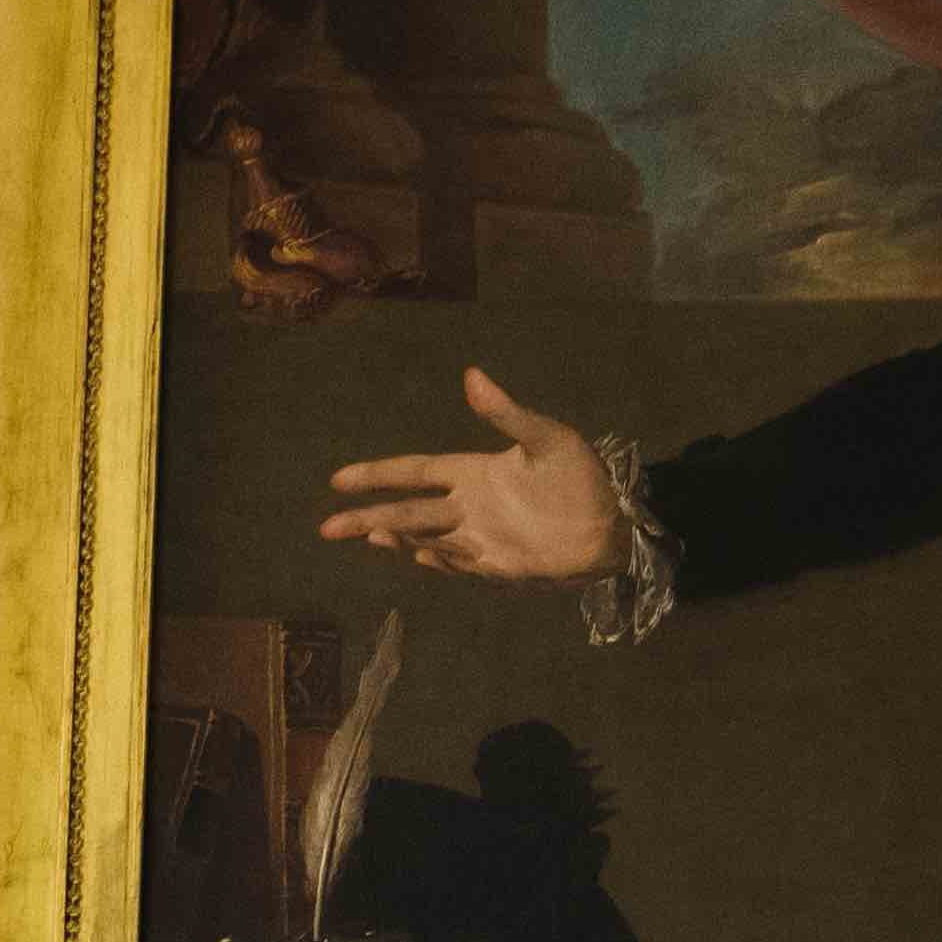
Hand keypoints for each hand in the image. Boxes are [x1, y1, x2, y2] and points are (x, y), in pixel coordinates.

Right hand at [320, 366, 618, 586]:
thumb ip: (506, 413)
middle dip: (368, 517)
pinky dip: (443, 561)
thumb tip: (472, 376)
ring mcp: (483, 538)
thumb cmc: (580, 476)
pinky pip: (464, 565)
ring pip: (428, 539)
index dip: (376, 475)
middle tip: (327, 528)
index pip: (413, 473)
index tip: (338, 480)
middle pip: (408, 512)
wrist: (613, 520)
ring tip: (371, 534)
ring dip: (399, 539)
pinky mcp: (503, 566)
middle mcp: (468, 507)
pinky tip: (421, 554)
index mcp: (472, 472)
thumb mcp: (546, 438)